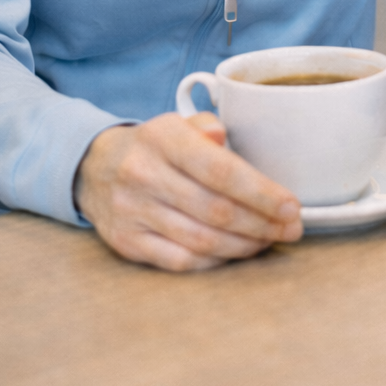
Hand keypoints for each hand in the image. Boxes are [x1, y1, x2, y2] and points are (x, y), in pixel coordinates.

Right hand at [74, 112, 302, 271]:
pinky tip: (236, 251)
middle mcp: (144, 175)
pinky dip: (215, 260)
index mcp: (162, 139)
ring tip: (269, 240)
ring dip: (245, 245)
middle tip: (291, 229)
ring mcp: (132, 213)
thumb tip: (222, 135)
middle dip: (262, 224)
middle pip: (216, 210)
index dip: (261, 192)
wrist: (94, 168)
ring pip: (201, 240)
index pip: (219, 170)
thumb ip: (206, 125)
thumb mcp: (177, 124)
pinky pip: (180, 261)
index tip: (291, 207)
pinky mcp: (127, 243)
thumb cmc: (154, 147)